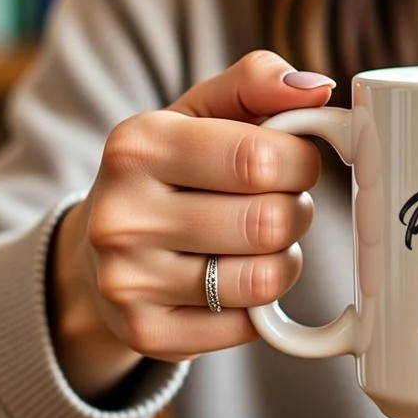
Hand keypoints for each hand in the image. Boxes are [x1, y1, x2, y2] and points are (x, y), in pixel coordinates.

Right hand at [50, 50, 334, 400]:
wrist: (100, 250)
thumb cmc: (172, 172)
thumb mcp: (201, 112)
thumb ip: (257, 84)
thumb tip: (318, 89)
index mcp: (138, 145)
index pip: (264, 158)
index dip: (302, 162)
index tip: (295, 161)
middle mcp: (122, 215)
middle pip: (271, 222)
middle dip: (295, 211)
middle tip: (279, 205)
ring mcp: (128, 282)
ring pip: (265, 280)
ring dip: (283, 260)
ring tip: (258, 243)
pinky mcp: (147, 333)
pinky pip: (249, 327)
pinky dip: (260, 307)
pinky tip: (232, 281)